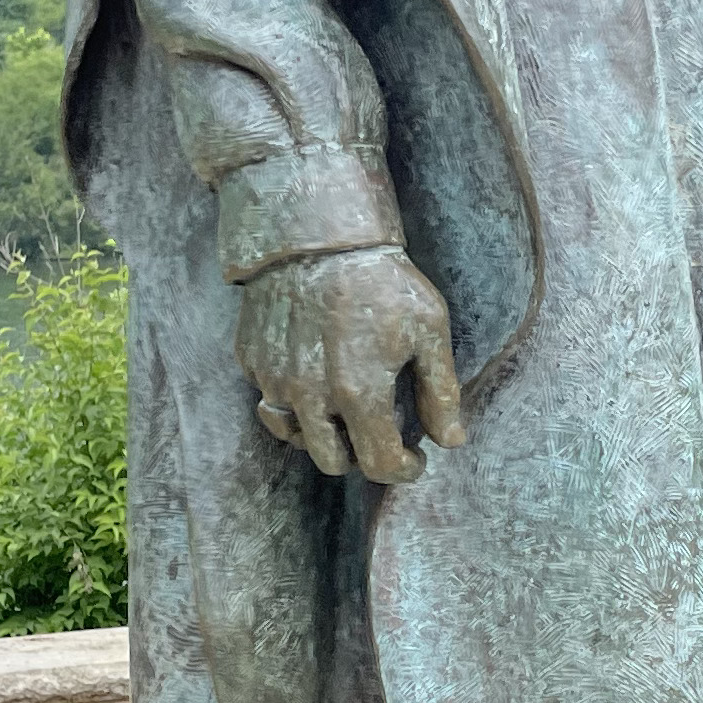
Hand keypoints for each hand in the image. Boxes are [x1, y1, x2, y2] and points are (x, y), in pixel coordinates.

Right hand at [236, 247, 465, 484]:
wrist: (316, 232)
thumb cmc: (381, 278)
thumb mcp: (429, 328)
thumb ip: (442, 391)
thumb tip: (451, 440)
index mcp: (359, 395)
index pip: (381, 466)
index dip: (404, 470)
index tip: (414, 457)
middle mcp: (311, 398)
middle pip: (334, 462)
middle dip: (362, 456)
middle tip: (379, 433)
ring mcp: (275, 381)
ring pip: (295, 437)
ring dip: (323, 434)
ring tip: (343, 410)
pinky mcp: (252, 361)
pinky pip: (270, 399)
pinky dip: (292, 400)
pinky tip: (314, 375)